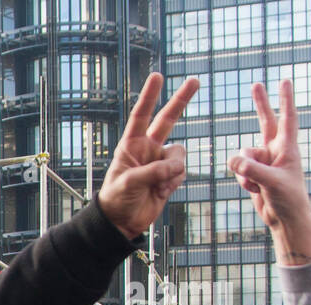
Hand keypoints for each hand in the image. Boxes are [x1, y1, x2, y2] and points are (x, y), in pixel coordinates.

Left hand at [99, 73, 197, 238]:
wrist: (121, 222)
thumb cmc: (116, 199)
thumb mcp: (129, 182)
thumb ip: (154, 170)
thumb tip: (177, 166)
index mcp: (131, 145)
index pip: (141, 115)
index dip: (149, 96)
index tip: (157, 76)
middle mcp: (147, 149)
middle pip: (167, 120)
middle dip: (181, 100)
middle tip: (194, 81)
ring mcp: (160, 162)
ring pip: (179, 154)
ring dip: (172, 169)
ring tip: (157, 184)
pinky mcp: (169, 176)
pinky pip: (181, 172)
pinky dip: (174, 181)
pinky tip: (161, 191)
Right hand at [227, 81, 310, 265]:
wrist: (284, 218)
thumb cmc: (287, 198)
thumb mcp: (271, 182)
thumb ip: (252, 169)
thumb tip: (234, 160)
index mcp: (287, 148)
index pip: (287, 118)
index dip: (285, 99)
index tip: (284, 81)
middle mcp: (275, 150)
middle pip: (265, 121)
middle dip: (261, 104)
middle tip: (256, 85)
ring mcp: (263, 161)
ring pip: (242, 155)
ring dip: (244, 171)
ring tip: (257, 185)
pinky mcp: (254, 172)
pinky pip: (238, 170)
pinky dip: (243, 181)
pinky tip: (255, 190)